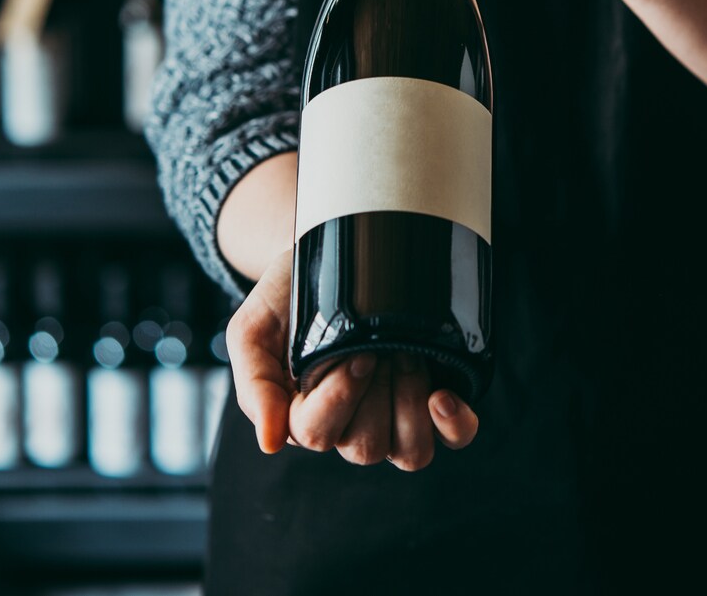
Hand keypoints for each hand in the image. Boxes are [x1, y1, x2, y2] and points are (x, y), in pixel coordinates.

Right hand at [226, 249, 480, 469]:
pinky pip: (453, 436)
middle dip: (376, 393)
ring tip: (405, 356)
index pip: (317, 434)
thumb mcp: (252, 330)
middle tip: (376, 346)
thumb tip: (270, 443)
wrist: (330, 253)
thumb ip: (254, 385)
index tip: (354, 351)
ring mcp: (393, 416)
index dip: (339, 396)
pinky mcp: (431, 400)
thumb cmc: (287, 298)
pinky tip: (444, 396)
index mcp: (303, 416)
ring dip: (411, 405)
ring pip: (409, 452)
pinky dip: (455, 424)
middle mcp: (350, 425)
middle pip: (365, 448)